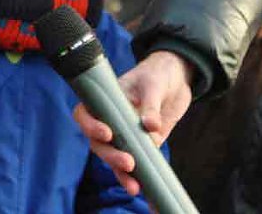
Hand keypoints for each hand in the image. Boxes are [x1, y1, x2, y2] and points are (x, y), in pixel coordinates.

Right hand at [72, 51, 193, 194]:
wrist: (176, 79)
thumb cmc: (157, 74)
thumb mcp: (154, 85)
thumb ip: (151, 104)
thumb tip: (151, 126)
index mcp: (105, 100)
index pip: (85, 114)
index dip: (89, 126)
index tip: (107, 134)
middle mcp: (110, 119)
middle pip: (98, 142)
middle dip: (110, 155)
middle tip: (128, 162)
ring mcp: (125, 134)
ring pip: (113, 156)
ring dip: (120, 172)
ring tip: (133, 185)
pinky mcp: (142, 145)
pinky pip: (135, 163)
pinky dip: (136, 177)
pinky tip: (140, 187)